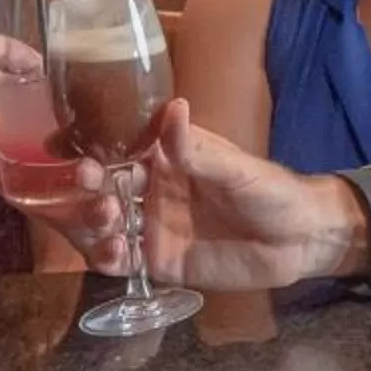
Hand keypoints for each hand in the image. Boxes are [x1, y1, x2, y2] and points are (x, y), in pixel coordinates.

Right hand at [34, 98, 370, 289]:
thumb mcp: (235, 168)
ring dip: (89, 223)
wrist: (300, 240)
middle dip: (83, 190)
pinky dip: (107, 257)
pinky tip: (112, 253)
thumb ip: (196, 150)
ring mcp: (152, 228)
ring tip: (106, 220)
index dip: (88, 150)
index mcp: (164, 158)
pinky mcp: (160, 263)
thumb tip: (173, 108)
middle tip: (90, 188)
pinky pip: (122, 262)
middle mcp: (151, 190)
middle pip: (99, 189)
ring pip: (101, 226)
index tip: (70, 152)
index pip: (115, 150)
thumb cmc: (271, 190)